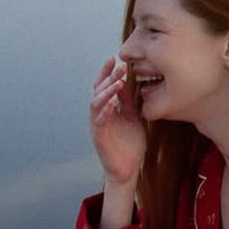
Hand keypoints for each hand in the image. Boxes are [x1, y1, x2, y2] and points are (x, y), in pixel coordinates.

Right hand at [89, 57, 145, 190]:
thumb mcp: (133, 117)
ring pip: (96, 104)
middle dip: (108, 78)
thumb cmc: (130, 144)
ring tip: (117, 83)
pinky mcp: (99, 137)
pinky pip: (99, 122)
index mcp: (107, 109)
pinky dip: (105, 112)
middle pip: (98, 91)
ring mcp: (98, 126)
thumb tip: (127, 83)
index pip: (103, 86)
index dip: (106, 73)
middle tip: (119, 68)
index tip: (114, 59)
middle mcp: (99, 115)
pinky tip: (112, 104)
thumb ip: (128, 102)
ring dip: (106, 92)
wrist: (128, 168)